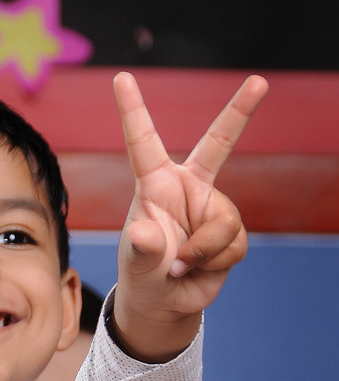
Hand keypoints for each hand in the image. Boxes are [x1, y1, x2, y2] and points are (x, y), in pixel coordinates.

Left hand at [111, 71, 267, 361]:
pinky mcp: (230, 234)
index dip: (133, 109)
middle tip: (259, 81)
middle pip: (219, 143)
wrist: (163, 303)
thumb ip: (141, 248)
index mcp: (156, 185)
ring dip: (204, 252)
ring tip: (180, 267)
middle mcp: (188, 189)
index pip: (144, 142)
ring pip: (224, 223)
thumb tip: (144, 235)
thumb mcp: (136, 263)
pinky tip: (197, 271)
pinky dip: (215, 263)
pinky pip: (234, 245)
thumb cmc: (142, 275)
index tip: (121, 78)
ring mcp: (212, 209)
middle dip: (240, 112)